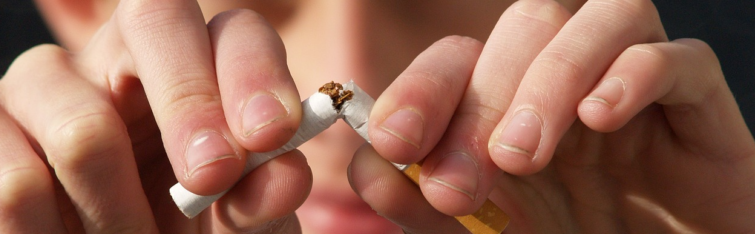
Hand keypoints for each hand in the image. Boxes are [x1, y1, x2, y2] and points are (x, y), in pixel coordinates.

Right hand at [0, 2, 308, 232]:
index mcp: (196, 66)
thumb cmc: (183, 233)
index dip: (253, 74)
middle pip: (154, 17)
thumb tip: (284, 175)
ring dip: (120, 212)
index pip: (232, 30)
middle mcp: (118, 56)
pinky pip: (14, 177)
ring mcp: (43, 84)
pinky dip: (50, 232)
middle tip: (210, 181)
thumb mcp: (237, 221)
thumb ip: (262, 196)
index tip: (269, 135)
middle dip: (191, 107)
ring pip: (84, 126)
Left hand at [349, 0, 754, 232]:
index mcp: (516, 104)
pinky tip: (598, 118)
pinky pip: (678, 57)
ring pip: (598, 18)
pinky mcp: (698, 107)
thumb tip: (367, 168)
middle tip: (458, 182)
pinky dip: (633, 74)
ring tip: (520, 156)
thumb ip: (428, 204)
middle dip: (481, 99)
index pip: (460, 60)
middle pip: (524, 25)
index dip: (420, 89)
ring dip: (548, 78)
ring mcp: (636, 88)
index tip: (392, 142)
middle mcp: (570, 83)